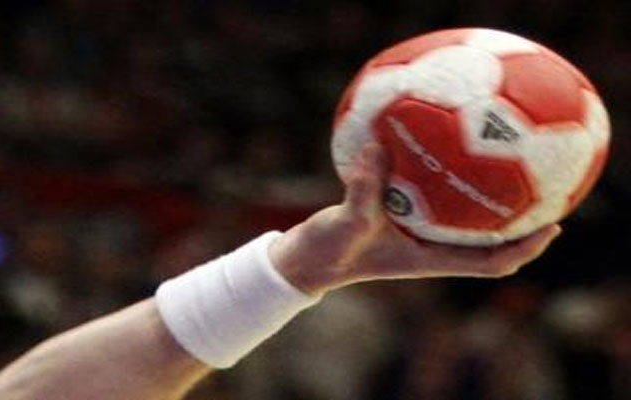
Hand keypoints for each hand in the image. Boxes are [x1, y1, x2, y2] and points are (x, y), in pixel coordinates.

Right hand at [269, 143, 560, 294]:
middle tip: (544, 184)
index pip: (491, 263)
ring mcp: (417, 231)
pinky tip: (439, 146)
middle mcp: (431, 245)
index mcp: (430, 258)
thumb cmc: (329, 252)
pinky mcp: (400, 215)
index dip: (525, 248)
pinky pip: (434, 196)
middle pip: (490, 239)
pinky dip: (446, 177)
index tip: (553, 226)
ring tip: (506, 160)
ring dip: (487, 196)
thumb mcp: (345, 224)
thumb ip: (362, 191)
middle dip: (520, 219)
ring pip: (464, 216)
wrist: (308, 259)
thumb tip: (376, 146)